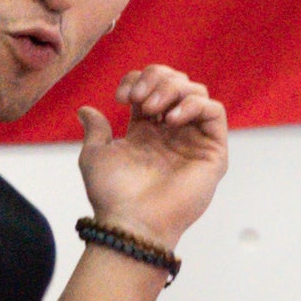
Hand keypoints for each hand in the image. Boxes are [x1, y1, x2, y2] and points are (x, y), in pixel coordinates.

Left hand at [76, 67, 230, 251]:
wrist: (130, 221)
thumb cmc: (112, 195)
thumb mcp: (95, 155)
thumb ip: (96, 130)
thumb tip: (85, 110)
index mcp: (148, 131)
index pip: (153, 85)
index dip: (137, 79)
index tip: (121, 98)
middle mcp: (174, 133)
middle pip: (177, 82)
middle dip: (156, 79)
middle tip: (137, 100)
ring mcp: (195, 141)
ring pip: (197, 92)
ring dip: (172, 89)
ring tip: (152, 108)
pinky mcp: (213, 153)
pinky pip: (215, 112)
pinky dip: (194, 105)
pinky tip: (171, 120)